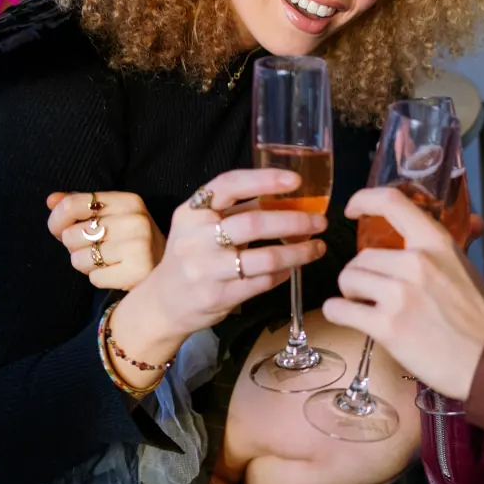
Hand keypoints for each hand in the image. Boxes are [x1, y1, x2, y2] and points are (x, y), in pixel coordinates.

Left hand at [46, 191, 165, 289]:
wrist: (167, 269)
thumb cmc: (130, 240)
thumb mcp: (110, 216)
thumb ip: (79, 205)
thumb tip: (51, 200)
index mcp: (129, 201)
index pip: (72, 204)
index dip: (57, 220)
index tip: (61, 230)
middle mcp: (135, 220)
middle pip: (71, 234)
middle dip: (75, 246)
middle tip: (96, 248)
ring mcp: (138, 246)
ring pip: (79, 259)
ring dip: (87, 264)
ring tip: (107, 261)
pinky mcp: (137, 271)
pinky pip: (94, 277)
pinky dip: (100, 278)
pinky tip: (116, 272)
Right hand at [135, 168, 328, 335]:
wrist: (163, 303)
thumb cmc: (192, 256)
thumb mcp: (199, 226)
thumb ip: (235, 210)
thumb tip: (289, 197)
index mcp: (191, 212)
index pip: (228, 185)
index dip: (263, 180)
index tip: (295, 180)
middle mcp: (195, 239)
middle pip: (254, 223)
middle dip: (294, 221)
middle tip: (320, 221)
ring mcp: (206, 270)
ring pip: (264, 258)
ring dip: (298, 252)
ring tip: (318, 247)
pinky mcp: (218, 297)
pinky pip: (263, 282)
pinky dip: (284, 272)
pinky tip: (294, 267)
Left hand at [321, 186, 483, 398]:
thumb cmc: (477, 316)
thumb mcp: (465, 267)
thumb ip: (453, 244)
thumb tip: (473, 220)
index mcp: (435, 242)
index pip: (391, 201)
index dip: (363, 200)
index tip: (352, 211)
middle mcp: (416, 262)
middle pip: (360, 257)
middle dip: (360, 275)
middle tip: (375, 293)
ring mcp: (399, 295)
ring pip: (347, 280)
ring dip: (350, 294)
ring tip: (367, 307)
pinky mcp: (387, 327)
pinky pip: (338, 309)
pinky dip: (338, 313)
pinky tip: (350, 317)